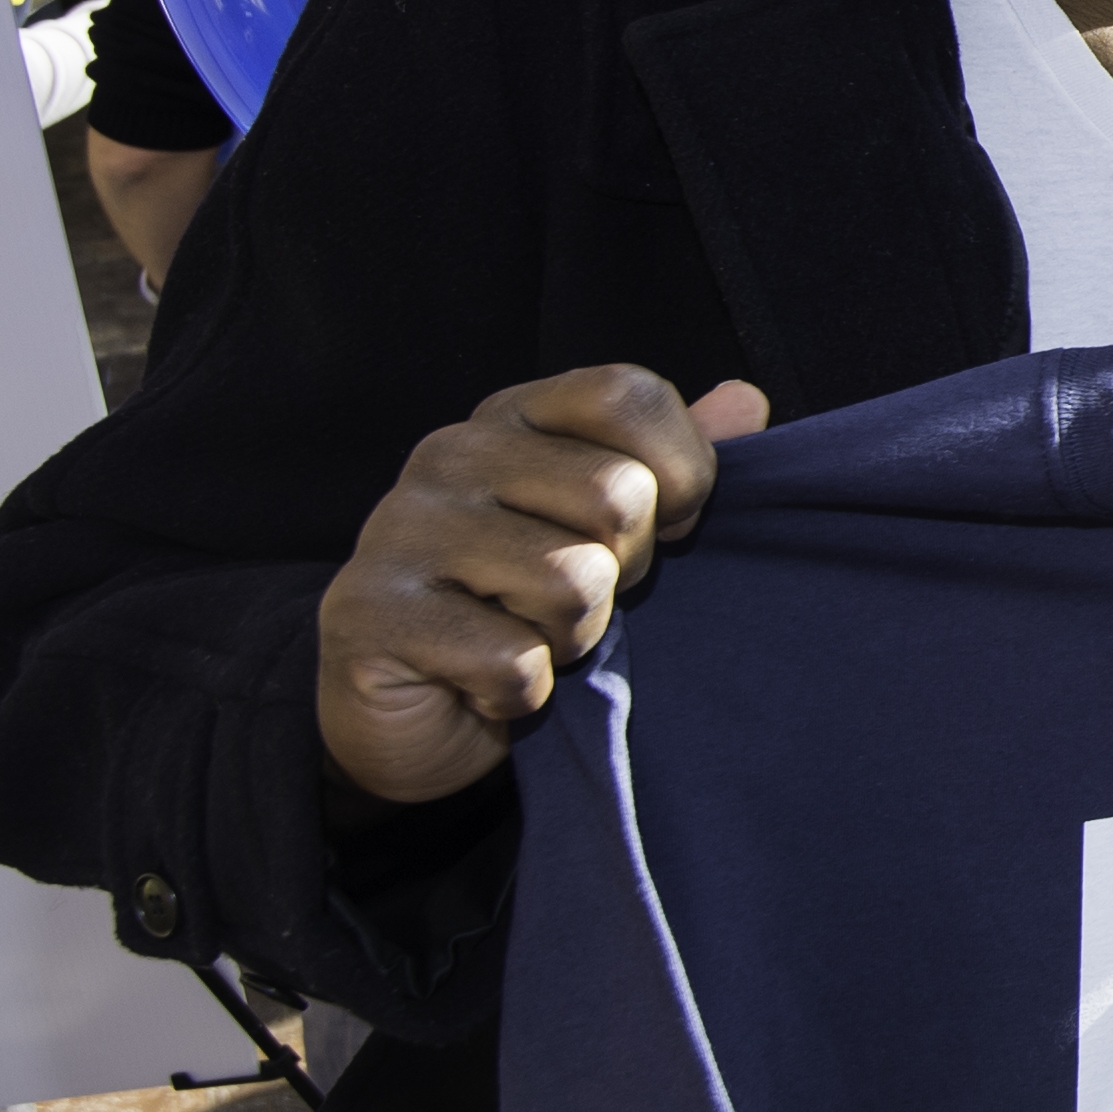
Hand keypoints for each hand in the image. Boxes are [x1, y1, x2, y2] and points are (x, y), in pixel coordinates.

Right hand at [316, 369, 771, 805]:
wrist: (419, 717)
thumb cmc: (530, 607)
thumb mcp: (616, 530)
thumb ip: (678, 463)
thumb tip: (744, 401)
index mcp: (515, 415)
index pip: (628, 395)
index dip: (681, 473)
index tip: (667, 526)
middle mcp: (450, 453)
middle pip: (617, 495)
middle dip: (624, 571)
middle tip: (573, 599)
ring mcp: (401, 528)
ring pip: (573, 582)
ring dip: (573, 636)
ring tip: (527, 636)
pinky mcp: (368, 614)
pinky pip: (514, 661)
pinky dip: (522, 691)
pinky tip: (484, 682)